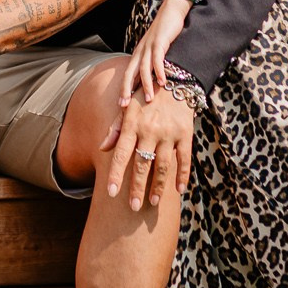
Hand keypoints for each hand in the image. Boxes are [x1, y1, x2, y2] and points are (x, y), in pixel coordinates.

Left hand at [101, 91, 193, 209]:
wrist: (175, 80)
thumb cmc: (147, 98)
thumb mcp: (128, 108)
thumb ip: (115, 129)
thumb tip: (102, 148)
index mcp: (132, 124)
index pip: (120, 154)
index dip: (115, 174)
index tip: (110, 193)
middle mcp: (149, 130)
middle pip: (141, 164)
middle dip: (136, 188)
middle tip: (133, 207)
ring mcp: (168, 133)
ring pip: (162, 166)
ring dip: (158, 187)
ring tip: (153, 202)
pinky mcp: (185, 134)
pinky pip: (184, 159)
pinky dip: (182, 176)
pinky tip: (179, 190)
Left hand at [123, 0, 192, 102]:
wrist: (171, 12)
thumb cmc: (165, 33)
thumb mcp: (156, 50)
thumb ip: (154, 63)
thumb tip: (155, 81)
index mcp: (138, 55)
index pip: (127, 75)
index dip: (123, 89)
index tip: (121, 105)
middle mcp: (140, 52)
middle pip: (129, 73)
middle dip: (126, 90)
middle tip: (125, 106)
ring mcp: (149, 47)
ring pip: (143, 69)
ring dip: (146, 85)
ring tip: (149, 99)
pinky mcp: (159, 42)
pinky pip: (157, 59)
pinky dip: (159, 71)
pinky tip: (162, 82)